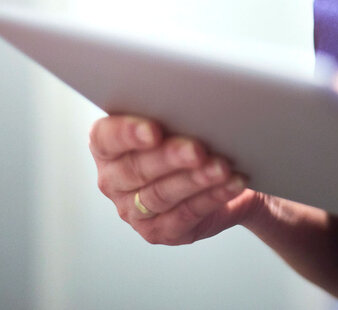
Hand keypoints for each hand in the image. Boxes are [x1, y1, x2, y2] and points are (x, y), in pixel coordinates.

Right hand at [89, 115, 262, 244]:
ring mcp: (133, 211)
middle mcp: (114, 180)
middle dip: (170, 158)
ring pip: (162, 195)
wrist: (224, 178)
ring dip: (195, 180)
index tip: (153, 130)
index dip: (127, 134)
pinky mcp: (159, 232)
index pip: (106, 138)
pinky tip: (231, 183)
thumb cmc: (193, 139)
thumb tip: (193, 106)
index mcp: (108, 147)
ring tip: (221, 167)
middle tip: (197, 149)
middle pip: (136, 169)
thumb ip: (173, 114)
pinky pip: (186, 214)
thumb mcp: (178, 123)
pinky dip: (213, 197)